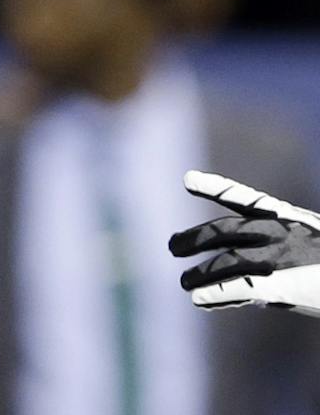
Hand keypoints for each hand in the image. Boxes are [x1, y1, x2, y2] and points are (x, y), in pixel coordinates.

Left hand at [169, 170, 319, 315]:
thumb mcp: (314, 250)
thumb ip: (284, 262)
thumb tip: (257, 295)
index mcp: (291, 220)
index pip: (245, 198)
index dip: (215, 188)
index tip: (187, 179)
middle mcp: (279, 233)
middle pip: (224, 231)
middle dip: (195, 238)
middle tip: (173, 247)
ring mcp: (277, 259)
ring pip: (224, 262)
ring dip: (200, 273)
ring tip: (184, 283)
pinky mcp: (279, 287)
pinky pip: (235, 288)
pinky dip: (213, 294)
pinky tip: (197, 299)